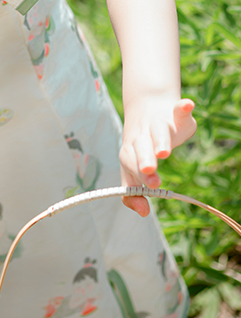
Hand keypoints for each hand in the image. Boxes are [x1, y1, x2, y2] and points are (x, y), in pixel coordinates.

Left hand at [119, 97, 196, 215]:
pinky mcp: (174, 112)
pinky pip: (178, 109)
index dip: (138, 173)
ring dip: (160, 139)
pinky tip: (187, 105)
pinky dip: (183, 107)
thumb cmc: (140, 146)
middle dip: (144, 158)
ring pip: (158, 129)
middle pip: (141, 146)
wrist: (146, 107)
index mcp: (131, 149)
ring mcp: (158, 122)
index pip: (129, 161)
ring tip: (163, 151)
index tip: (151, 186)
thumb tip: (143, 212)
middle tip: (148, 171)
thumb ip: (134, 190)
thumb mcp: (133, 168)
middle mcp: (143, 135)